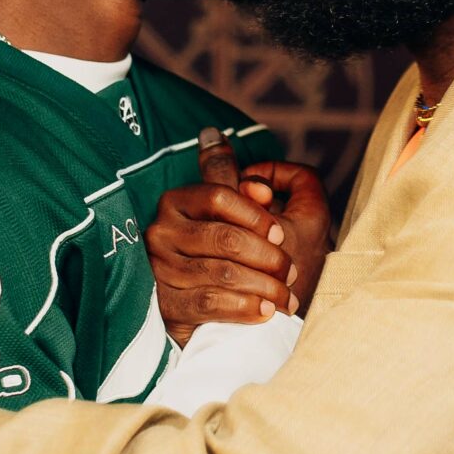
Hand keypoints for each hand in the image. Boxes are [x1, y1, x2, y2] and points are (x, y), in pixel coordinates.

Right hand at [146, 132, 327, 344]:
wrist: (203, 319)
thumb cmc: (225, 254)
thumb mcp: (229, 212)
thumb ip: (230, 178)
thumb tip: (213, 134)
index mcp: (177, 202)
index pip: (219, 196)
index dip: (256, 214)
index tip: (280, 232)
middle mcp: (162, 232)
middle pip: (225, 238)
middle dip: (269, 257)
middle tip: (291, 272)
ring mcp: (161, 270)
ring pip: (223, 273)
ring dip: (266, 287)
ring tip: (286, 296)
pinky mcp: (168, 307)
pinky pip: (211, 304)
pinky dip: (246, 308)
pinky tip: (267, 311)